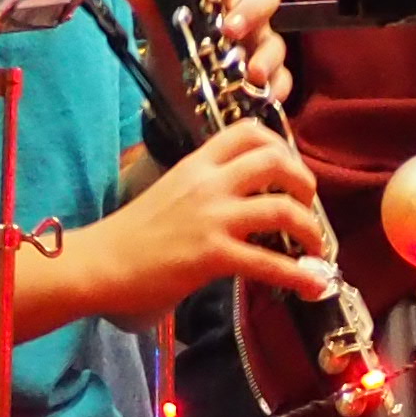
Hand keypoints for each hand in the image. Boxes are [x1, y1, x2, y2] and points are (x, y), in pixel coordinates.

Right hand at [81, 120, 338, 318]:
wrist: (99, 263)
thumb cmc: (130, 234)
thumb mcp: (171, 193)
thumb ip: (205, 190)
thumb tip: (240, 203)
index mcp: (197, 164)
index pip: (249, 132)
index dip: (282, 146)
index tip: (291, 168)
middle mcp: (209, 183)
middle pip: (275, 162)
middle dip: (304, 182)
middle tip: (308, 204)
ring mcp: (212, 217)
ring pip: (282, 208)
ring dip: (310, 228)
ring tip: (316, 245)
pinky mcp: (212, 255)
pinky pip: (268, 263)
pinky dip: (299, 275)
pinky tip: (313, 284)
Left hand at [148, 0, 298, 116]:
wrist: (177, 111)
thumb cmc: (173, 63)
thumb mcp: (158, 40)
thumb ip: (149, 9)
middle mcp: (245, 17)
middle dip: (252, 10)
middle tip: (231, 30)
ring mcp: (261, 47)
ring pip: (276, 41)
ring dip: (266, 55)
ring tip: (251, 73)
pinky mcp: (272, 80)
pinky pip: (284, 79)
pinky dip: (277, 87)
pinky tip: (265, 95)